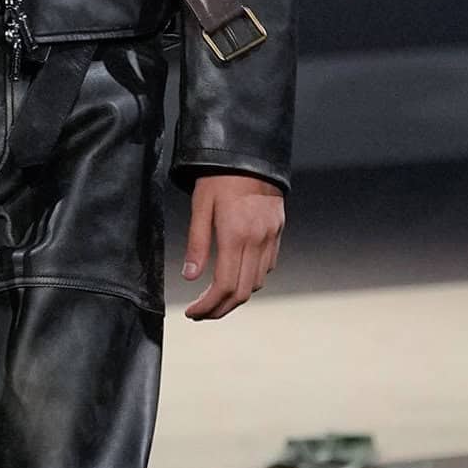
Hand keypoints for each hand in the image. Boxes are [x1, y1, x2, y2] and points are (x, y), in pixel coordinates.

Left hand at [182, 173, 284, 318]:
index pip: (223, 286)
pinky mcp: (278, 231)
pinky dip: (250, 278)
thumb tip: (190, 277)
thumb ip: (196, 243)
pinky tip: (235, 275)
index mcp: (235, 235)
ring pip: (256, 282)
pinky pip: (267, 266)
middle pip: (242, 292)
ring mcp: (271, 237)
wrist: (252, 153)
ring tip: (215, 299)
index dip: (207, 305)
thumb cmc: (219, 176)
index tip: (192, 313)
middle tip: (201, 314)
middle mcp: (257, 240)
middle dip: (220, 309)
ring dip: (235, 297)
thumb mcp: (200, 205)